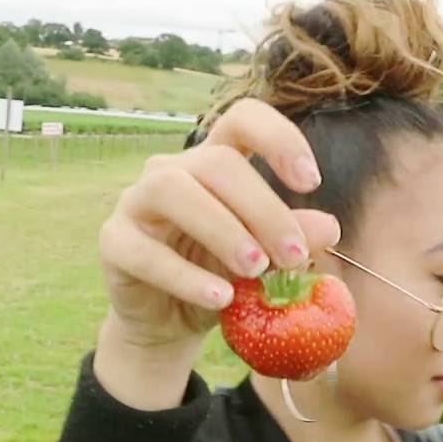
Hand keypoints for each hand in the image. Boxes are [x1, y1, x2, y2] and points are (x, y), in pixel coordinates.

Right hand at [94, 99, 341, 409]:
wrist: (168, 322)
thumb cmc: (217, 277)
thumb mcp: (263, 262)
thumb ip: (290, 240)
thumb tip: (328, 227)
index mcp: (213, 162)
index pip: (242, 119)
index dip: (278, 138)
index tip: (311, 183)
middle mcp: (172, 171)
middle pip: (216, 163)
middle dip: (262, 209)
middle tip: (292, 257)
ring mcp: (136, 202)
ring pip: (172, 189)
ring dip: (221, 229)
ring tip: (255, 271)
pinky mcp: (113, 241)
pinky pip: (144, 251)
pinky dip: (185, 277)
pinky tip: (220, 300)